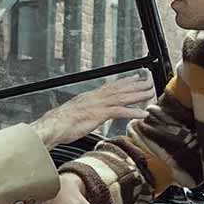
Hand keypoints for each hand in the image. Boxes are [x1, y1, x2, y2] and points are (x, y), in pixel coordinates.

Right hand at [30, 76, 152, 148]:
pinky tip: (143, 114)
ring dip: (138, 95)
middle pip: (119, 89)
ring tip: (151, 93)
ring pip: (122, 97)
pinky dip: (133, 112)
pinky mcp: (99, 114)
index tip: (135, 77)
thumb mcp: (75, 114)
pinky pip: (120, 112)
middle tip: (149, 81)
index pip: (110, 86)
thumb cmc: (60, 123)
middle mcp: (96, 98)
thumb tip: (89, 114)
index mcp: (90, 97)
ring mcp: (98, 105)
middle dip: (136, 85)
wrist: (52, 126)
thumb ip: (85, 112)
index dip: (124, 81)